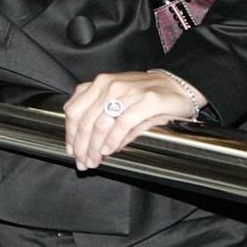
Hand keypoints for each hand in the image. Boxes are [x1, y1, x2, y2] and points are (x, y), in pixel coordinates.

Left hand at [63, 70, 201, 169]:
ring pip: (101, 123)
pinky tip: (109, 150)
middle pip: (86, 120)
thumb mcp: (118, 99)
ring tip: (94, 160)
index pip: (75, 110)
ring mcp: (128, 92)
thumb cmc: (146, 94)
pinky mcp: (147, 101)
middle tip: (82, 162)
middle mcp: (110, 85)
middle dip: (82, 146)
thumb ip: (99, 112)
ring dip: (95, 147)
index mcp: (100, 84)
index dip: (70, 134)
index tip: (71, 150)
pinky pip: (123, 123)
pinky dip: (114, 140)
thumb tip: (84, 140)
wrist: (177, 87)